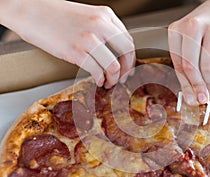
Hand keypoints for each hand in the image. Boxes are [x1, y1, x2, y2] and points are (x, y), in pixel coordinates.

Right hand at [3, 0, 134, 87]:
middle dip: (127, 69)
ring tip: (108, 82)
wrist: (28, 9)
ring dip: (113, 78)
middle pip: (127, 52)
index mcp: (105, 14)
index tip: (127, 66)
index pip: (128, 39)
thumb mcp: (86, 16)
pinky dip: (100, 80)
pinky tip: (98, 81)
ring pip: (114, 66)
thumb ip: (102, 30)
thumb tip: (113, 51)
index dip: (130, 57)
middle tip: (123, 78)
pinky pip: (97, 71)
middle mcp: (100, 25)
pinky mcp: (75, 51)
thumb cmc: (54, 14)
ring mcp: (89, 38)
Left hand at [168, 0, 209, 104]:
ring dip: (209, 84)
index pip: (177, 63)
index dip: (184, 84)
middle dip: (196, 87)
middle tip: (201, 99)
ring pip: (207, 66)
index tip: (189, 98)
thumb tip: (190, 92)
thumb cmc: (204, 26)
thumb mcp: (189, 39)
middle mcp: (192, 27)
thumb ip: (187, 62)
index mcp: (176, 30)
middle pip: (190, 65)